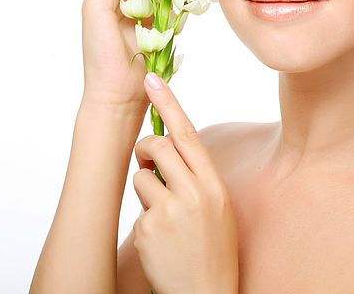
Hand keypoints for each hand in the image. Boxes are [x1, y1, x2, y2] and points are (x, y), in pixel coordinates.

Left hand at [132, 73, 238, 293]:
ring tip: (161, 214)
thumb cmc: (212, 247)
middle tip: (146, 157)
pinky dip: (143, 217)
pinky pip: (136, 207)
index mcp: (214, 184)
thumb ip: (196, 176)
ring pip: (141, 175)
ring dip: (145, 188)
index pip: (188, 134)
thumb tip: (168, 148)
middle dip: (146, 146)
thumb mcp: (217, 206)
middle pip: (159, 145)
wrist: (207, 292)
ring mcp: (170, 211)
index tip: (152, 80)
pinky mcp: (148, 230)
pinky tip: (158, 239)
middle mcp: (194, 193)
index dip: (169, 104)